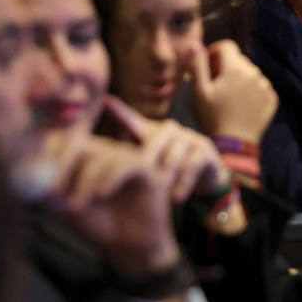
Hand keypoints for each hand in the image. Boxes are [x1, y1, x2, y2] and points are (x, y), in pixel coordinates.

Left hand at [48, 136, 182, 277]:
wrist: (128, 246)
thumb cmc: (98, 223)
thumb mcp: (67, 208)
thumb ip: (51, 193)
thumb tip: (34, 180)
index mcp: (82, 156)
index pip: (61, 140)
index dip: (48, 154)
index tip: (38, 177)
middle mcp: (103, 151)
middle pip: (78, 142)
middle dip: (62, 166)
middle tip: (54, 192)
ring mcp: (124, 158)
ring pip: (101, 156)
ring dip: (85, 181)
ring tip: (76, 207)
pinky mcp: (145, 170)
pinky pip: (126, 165)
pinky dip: (111, 178)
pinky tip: (102, 195)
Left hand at [105, 95, 228, 202]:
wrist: (206, 176)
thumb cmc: (168, 168)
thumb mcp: (146, 166)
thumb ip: (125, 162)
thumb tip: (95, 167)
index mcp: (150, 133)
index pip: (132, 121)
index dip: (119, 112)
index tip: (105, 102)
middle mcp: (169, 130)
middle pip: (154, 141)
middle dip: (145, 159)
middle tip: (138, 174)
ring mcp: (188, 138)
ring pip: (173, 155)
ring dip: (166, 176)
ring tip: (159, 192)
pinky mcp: (205, 150)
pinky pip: (192, 165)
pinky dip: (183, 183)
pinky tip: (175, 199)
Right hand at [189, 40, 277, 144]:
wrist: (235, 143)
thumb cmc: (213, 116)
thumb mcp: (200, 91)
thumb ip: (197, 65)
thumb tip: (193, 44)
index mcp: (235, 68)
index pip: (227, 46)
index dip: (215, 51)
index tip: (208, 66)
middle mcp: (254, 73)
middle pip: (238, 60)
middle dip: (226, 67)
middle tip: (216, 85)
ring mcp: (265, 86)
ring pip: (250, 72)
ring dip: (240, 78)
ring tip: (229, 97)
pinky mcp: (271, 98)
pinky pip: (260, 86)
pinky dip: (251, 90)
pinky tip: (242, 104)